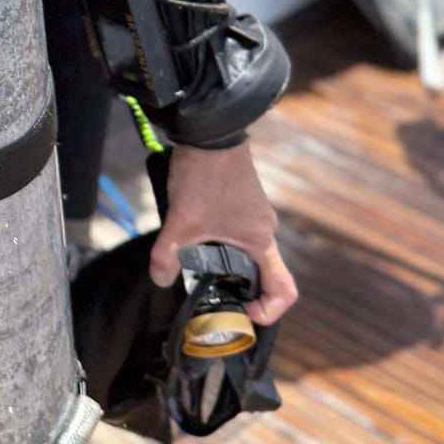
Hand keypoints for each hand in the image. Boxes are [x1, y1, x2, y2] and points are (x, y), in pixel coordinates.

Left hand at [149, 140, 297, 326]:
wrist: (210, 131)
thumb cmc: (204, 174)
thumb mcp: (180, 219)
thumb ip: (168, 255)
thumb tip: (160, 279)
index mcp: (260, 242)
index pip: (284, 290)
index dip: (269, 311)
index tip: (242, 312)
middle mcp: (265, 230)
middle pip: (262, 275)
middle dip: (238, 289)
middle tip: (209, 292)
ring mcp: (256, 215)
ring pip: (248, 253)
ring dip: (227, 264)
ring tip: (196, 261)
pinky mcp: (244, 202)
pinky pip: (239, 234)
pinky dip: (222, 243)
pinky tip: (196, 235)